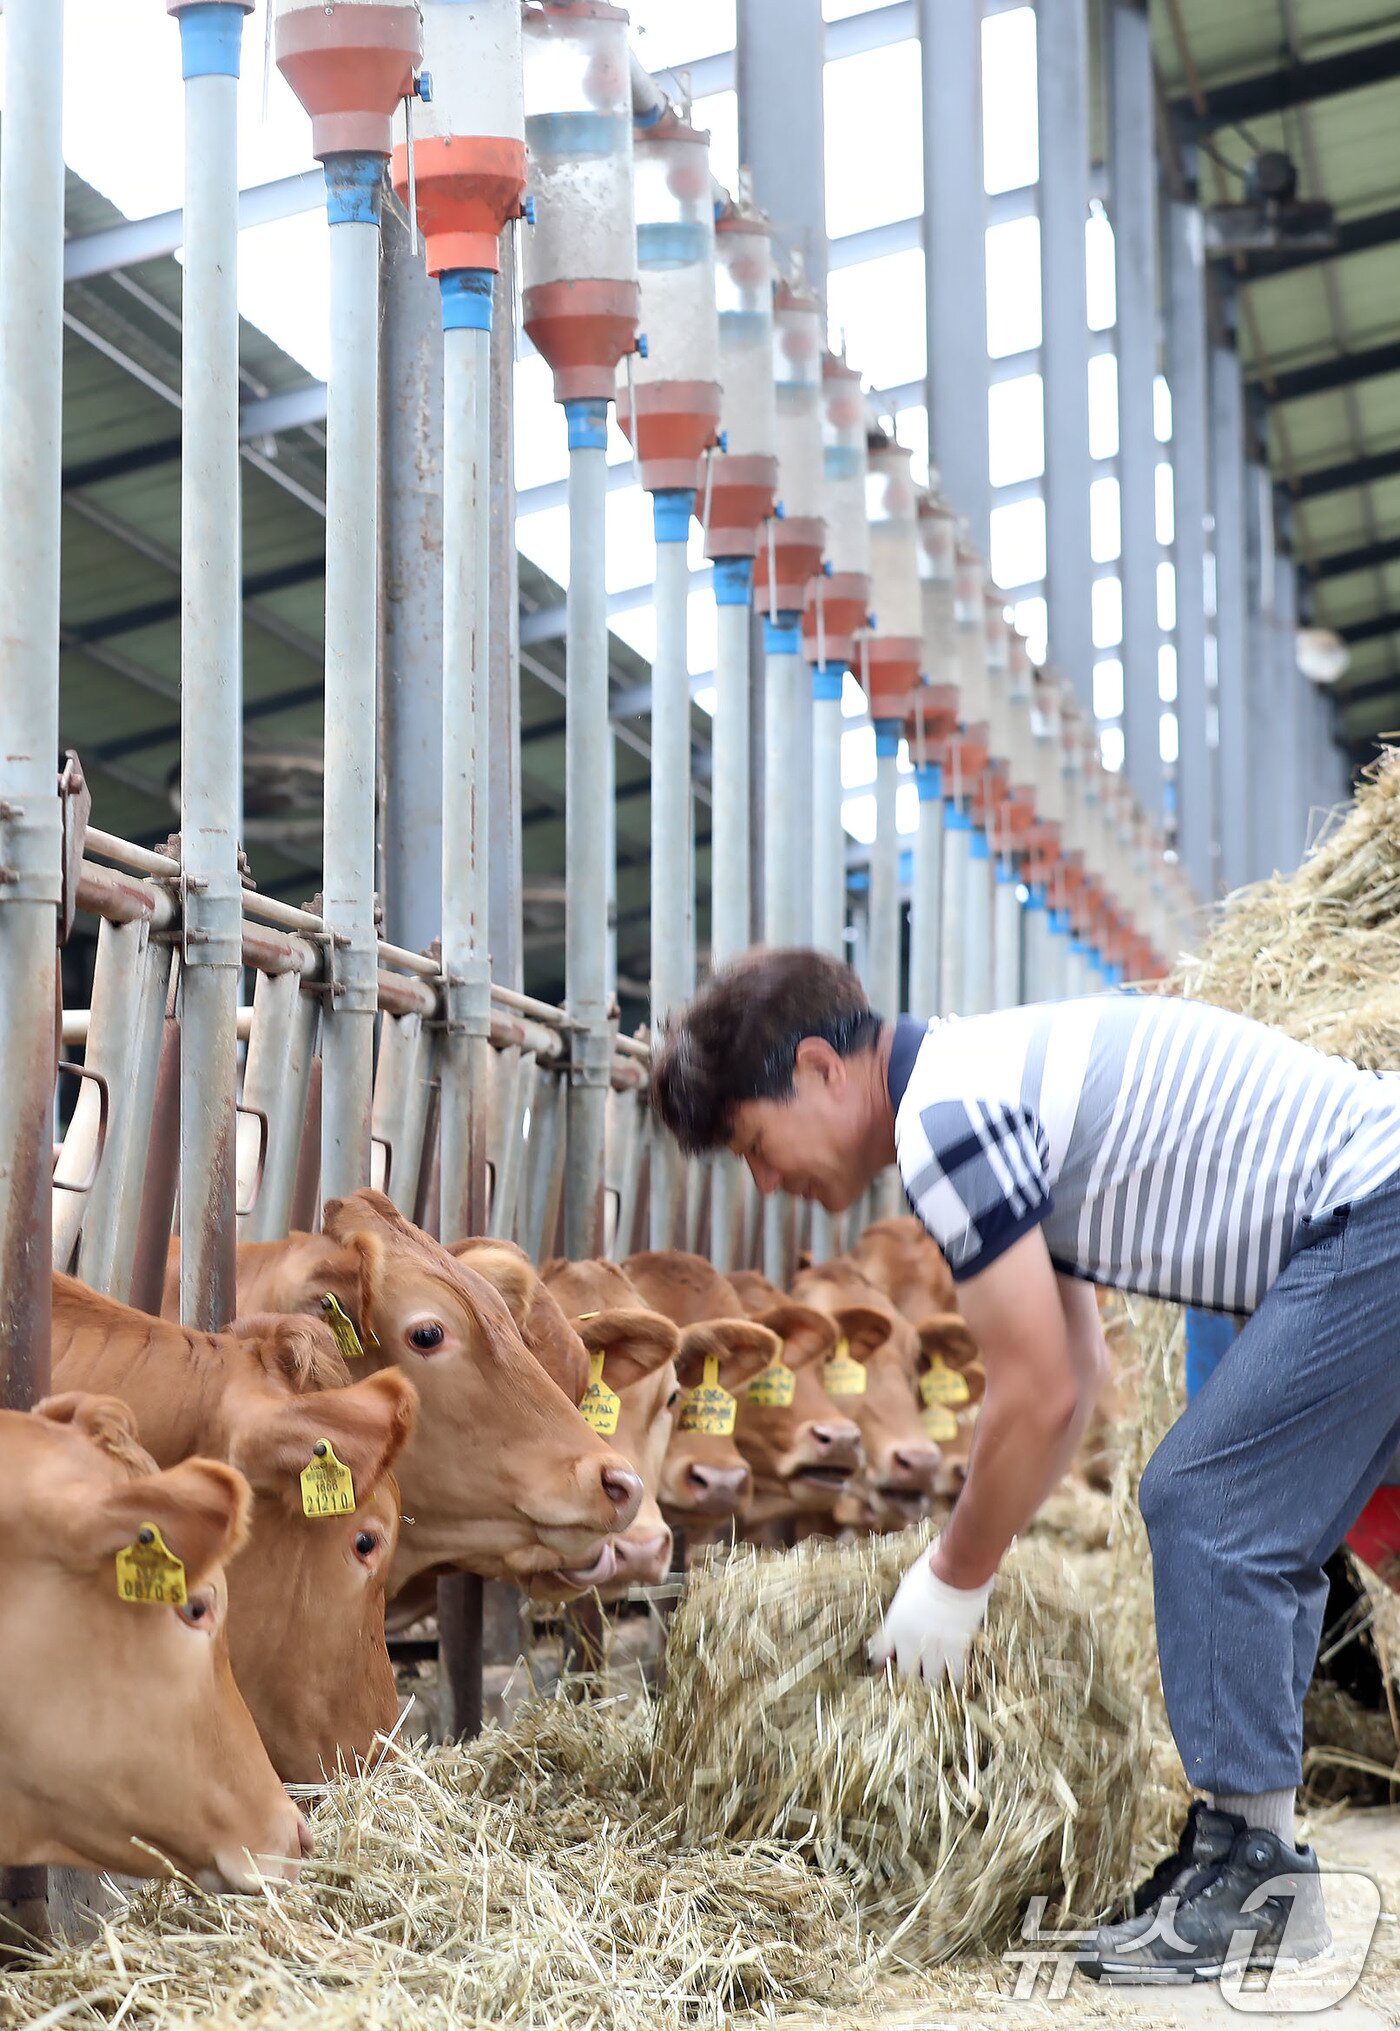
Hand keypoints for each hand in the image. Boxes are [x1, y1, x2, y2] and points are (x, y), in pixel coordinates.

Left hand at [867, 1539, 993, 1683]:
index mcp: (894, 1623)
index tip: (887, 1665)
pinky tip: (957, 1675)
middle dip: (910, 1673)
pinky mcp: (955, 1649)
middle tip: (918, 1670)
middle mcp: (909, 1639)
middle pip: (904, 1672)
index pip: (880, 1654)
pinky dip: (956, 1676)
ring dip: (933, 1676)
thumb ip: (903, 1608)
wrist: (955, 1571)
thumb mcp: (908, 1588)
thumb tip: (905, 1611)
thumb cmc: (932, 1570)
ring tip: (938, 1673)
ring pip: (930, 1678)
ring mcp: (933, 1647)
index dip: (884, 1662)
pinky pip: (954, 1674)